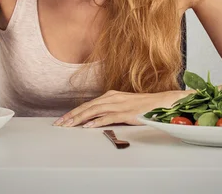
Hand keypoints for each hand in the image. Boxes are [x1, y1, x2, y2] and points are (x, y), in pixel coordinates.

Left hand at [53, 90, 185, 127]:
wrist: (161, 102)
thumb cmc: (143, 106)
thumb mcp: (123, 105)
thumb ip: (110, 110)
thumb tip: (96, 119)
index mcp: (110, 95)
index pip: (88, 104)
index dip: (74, 112)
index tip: (63, 119)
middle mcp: (112, 98)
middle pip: (87, 107)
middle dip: (72, 116)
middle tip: (59, 124)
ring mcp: (119, 105)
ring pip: (94, 111)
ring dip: (79, 119)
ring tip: (68, 125)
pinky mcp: (126, 113)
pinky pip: (108, 117)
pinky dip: (96, 122)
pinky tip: (88, 126)